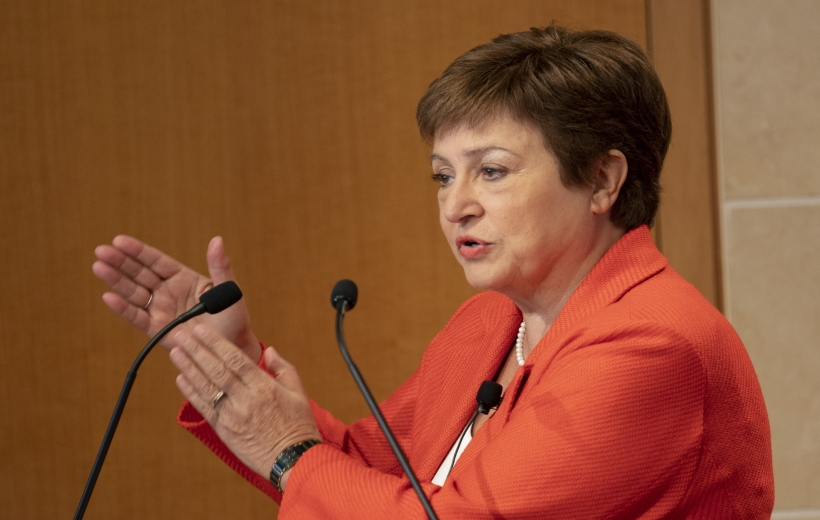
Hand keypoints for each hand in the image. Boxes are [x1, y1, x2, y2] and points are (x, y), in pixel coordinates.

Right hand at [92, 236, 259, 359]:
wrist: (233, 348)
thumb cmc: (234, 318)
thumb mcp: (229, 290)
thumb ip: (220, 266)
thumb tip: (217, 240)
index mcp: (184, 279)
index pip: (157, 262)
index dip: (138, 252)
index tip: (119, 240)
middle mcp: (169, 292)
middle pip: (140, 274)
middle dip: (120, 262)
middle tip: (101, 251)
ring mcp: (161, 310)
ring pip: (134, 293)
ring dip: (116, 281)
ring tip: (98, 267)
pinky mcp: (157, 330)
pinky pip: (137, 317)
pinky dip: (123, 308)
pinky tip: (108, 297)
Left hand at [170, 324, 320, 480]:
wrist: (293, 459)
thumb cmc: (298, 426)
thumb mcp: (298, 392)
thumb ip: (283, 368)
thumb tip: (270, 351)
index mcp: (264, 386)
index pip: (235, 359)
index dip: (216, 343)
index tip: (202, 329)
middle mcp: (246, 399)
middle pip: (217, 370)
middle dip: (197, 350)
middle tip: (181, 335)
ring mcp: (233, 415)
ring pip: (207, 387)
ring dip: (189, 368)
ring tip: (176, 352)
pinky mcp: (224, 430)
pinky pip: (204, 408)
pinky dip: (191, 393)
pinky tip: (181, 379)